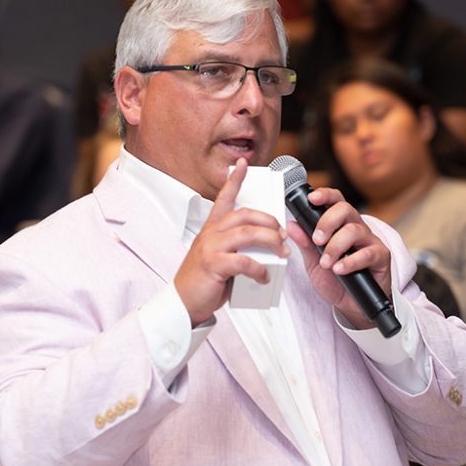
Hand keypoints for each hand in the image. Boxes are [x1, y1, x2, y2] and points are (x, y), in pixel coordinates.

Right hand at [174, 160, 288, 324]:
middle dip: (269, 221)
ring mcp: (211, 247)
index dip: (234, 179)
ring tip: (282, 252)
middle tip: (282, 234)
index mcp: (211, 229)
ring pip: (249, 233)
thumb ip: (237, 248)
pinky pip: (245, 261)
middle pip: (246, 214)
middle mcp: (211, 233)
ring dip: (271, 241)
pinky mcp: (214, 264)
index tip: (243, 164)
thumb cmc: (204, 281)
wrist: (184, 302)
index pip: (224, 197)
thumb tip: (265, 250)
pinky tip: (265, 277)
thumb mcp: (218, 258)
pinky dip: (260, 269)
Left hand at [285, 186, 393, 328]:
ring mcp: (370, 241)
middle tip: (317, 240)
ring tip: (326, 263)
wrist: (352, 306)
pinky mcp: (381, 257)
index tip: (312, 198)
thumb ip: (305, 244)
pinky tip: (339, 269)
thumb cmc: (336, 281)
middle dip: (327, 222)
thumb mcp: (314, 263)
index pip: (335, 202)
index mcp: (341, 226)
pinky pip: (368, 253)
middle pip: (346, 209)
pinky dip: (350, 261)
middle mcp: (357, 229)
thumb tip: (291, 225)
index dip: (325, 195)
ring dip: (335, 246)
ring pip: (354, 230)